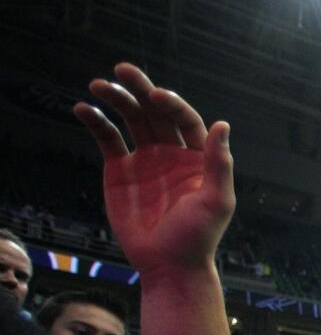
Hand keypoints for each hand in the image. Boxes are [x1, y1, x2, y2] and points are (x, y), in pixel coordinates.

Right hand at [74, 63, 235, 277]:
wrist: (169, 265)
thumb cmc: (198, 237)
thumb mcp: (217, 201)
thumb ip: (218, 164)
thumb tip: (222, 126)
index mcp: (197, 157)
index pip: (185, 119)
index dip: (171, 104)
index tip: (155, 95)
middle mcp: (172, 152)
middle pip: (155, 112)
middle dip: (140, 90)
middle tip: (122, 69)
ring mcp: (146, 159)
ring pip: (131, 120)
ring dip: (116, 100)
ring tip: (98, 85)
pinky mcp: (121, 170)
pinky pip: (108, 139)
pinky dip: (97, 122)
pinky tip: (84, 109)